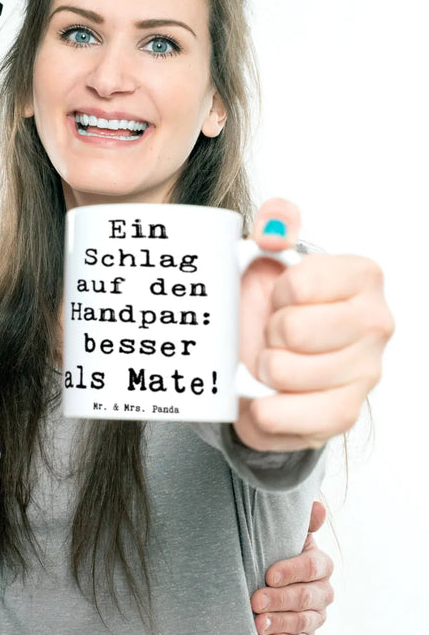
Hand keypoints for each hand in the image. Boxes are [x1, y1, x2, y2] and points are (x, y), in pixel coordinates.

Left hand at [234, 198, 393, 450]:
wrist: (259, 361)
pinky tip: (268, 397)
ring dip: (263, 369)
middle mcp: (375, 323)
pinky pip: (293, 415)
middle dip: (268, 333)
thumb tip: (277, 219)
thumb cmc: (268, 307)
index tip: (280, 297)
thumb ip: (275, 227)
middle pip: (294, 330)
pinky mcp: (344, 414)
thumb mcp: (264, 257)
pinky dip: (266, 409)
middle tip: (274, 333)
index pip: (301, 284)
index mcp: (361, 277)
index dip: (276, 293)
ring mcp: (365, 371)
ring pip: (286, 371)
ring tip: (271, 361)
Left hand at [251, 501, 333, 634]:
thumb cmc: (276, 549)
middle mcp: (324, 590)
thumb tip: (317, 507)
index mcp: (320, 563)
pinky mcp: (308, 633)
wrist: (270, 575)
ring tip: (258, 623)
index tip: (268, 575)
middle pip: (306, 597)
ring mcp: (317, 613)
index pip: (311, 567)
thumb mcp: (286, 534)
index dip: (291, 571)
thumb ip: (302, 522)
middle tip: (255, 601)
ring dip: (280, 622)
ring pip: (304, 621)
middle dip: (280, 600)